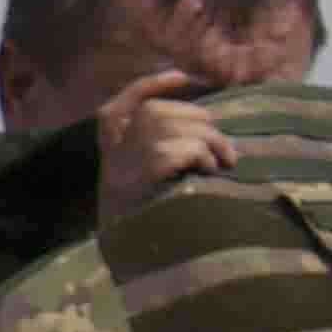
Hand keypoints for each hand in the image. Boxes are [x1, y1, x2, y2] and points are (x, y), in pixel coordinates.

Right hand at [75, 78, 239, 219]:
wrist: (132, 252)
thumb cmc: (144, 216)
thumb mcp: (136, 179)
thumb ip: (153, 148)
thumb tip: (203, 122)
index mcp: (108, 147)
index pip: (122, 103)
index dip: (151, 86)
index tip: (182, 78)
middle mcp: (114, 147)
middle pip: (162, 112)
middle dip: (201, 124)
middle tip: (224, 150)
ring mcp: (127, 159)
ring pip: (181, 128)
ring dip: (211, 143)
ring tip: (221, 163)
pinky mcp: (145, 172)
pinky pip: (187, 150)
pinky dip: (204, 158)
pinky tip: (208, 172)